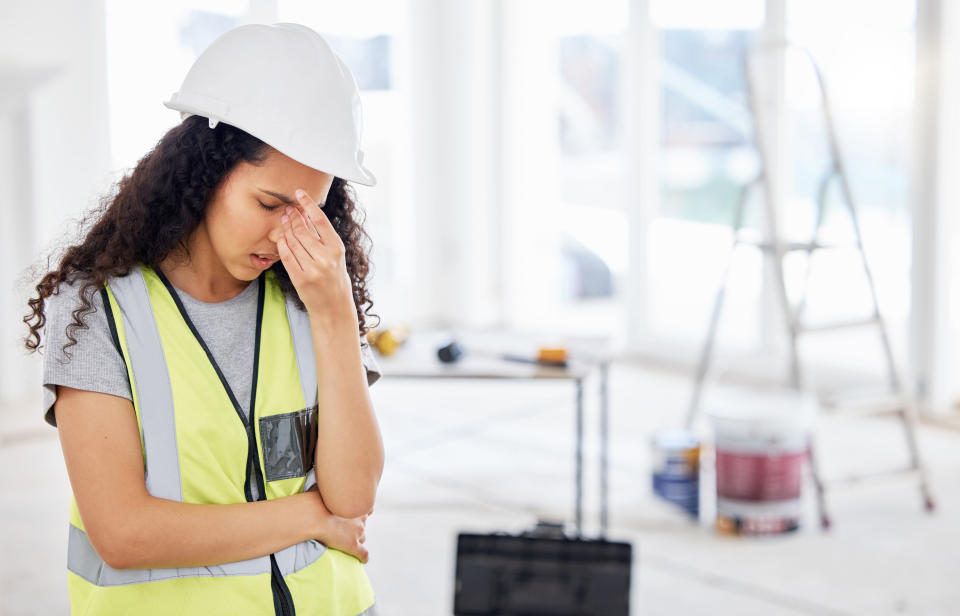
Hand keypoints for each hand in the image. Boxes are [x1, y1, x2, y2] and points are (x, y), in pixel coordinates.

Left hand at [277, 189, 357, 330]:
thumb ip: (322, 238)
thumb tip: (305, 215)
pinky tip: (280, 238)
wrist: (333, 305)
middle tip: (288, 210)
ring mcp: (313, 269)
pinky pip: (286, 256)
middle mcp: (326, 258)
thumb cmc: (334, 278)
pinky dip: (282, 245)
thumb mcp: (335, 256)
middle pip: (303, 230)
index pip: (320, 220)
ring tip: (283, 221)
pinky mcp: (301, 279)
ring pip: (293, 242)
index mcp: (337, 248)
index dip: (308, 204)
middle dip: (293, 218)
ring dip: (285, 229)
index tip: (299, 193)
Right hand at [306, 486, 369, 562]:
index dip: (360, 512)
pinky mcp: (353, 546)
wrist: (314, 515)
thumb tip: (323, 476)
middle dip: (356, 526)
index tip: (354, 512)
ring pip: (362, 537)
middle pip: (363, 523)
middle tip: (346, 527)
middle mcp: (359, 518)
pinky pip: (363, 554)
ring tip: (347, 541)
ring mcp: (357, 533)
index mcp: (354, 505)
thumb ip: (329, 487)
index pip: (366, 508)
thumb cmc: (316, 500)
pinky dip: (364, 557)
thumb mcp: (325, 488)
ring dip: (357, 539)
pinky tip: (363, 559)